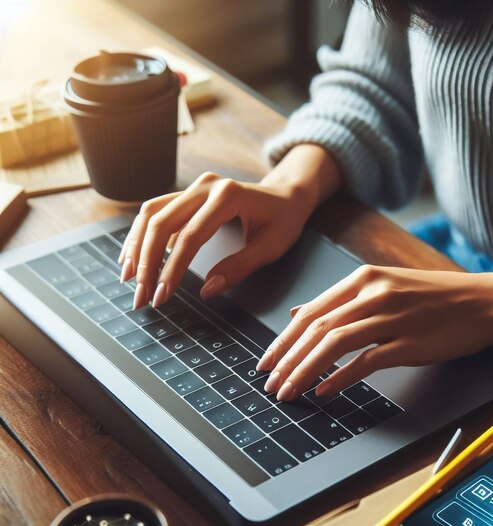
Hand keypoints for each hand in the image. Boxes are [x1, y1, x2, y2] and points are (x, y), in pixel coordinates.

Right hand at [118, 172, 315, 308]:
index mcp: (228, 196)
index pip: (190, 237)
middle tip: (140, 296)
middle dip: (147, 262)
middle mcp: (206, 186)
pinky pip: (156, 211)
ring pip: (152, 213)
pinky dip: (142, 235)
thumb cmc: (283, 221)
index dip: (172, 270)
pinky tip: (136, 258)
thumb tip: (206, 290)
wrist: (287, 196)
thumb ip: (239, 268)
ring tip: (129, 278)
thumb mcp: (271, 247)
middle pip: (162, 222)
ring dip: (136, 246)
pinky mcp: (188, 193)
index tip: (161, 297)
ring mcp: (194, 186)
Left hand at [256, 265, 492, 400]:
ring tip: (287, 391)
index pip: (311, 311)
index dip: (283, 339)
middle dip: (286, 359)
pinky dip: (340, 378)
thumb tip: (299, 313)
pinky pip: (366, 361)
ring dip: (305, 371)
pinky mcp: (409, 341)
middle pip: (316, 328)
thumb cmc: (435, 298)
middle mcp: (373, 293)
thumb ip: (341, 300)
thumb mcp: (385, 286)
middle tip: (269, 382)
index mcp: (364, 278)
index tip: (266, 361)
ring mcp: (391, 317)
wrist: (484, 303)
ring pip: (334, 344)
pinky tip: (323, 391)